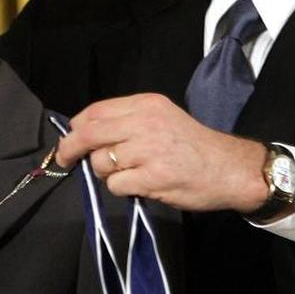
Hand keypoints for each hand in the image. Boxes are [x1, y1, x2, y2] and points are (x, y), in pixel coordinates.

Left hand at [55, 93, 269, 213]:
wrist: (230, 168)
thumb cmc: (194, 146)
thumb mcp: (163, 118)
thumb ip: (128, 122)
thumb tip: (85, 133)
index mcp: (146, 104)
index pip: (96, 111)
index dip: (76, 127)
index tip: (69, 138)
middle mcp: (145, 122)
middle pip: (89, 133)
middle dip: (70, 148)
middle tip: (64, 159)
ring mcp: (148, 150)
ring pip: (100, 163)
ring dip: (106, 173)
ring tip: (130, 174)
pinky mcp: (153, 177)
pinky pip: (116, 185)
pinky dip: (122, 189)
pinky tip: (141, 185)